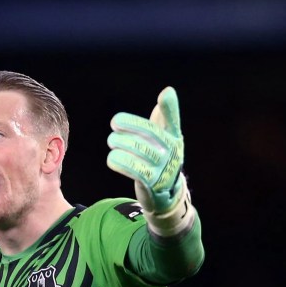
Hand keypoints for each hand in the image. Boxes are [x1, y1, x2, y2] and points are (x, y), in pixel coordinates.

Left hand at [107, 86, 194, 237]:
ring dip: (122, 143)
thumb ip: (163, 118)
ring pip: (141, 151)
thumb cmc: (160, 160)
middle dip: (129, 127)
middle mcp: (172, 151)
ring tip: (111, 140)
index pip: (172, 120)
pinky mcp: (152, 183)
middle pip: (149, 134)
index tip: (166, 92)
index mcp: (174, 138)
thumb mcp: (164, 139)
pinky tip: (112, 157)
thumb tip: (167, 92)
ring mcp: (164, 168)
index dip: (170, 108)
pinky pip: (135, 170)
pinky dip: (121, 162)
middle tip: (114, 124)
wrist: (164, 194)